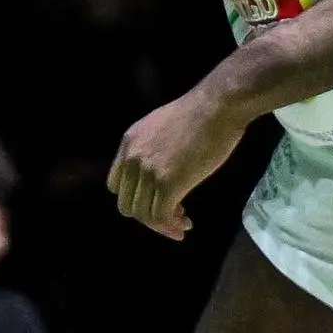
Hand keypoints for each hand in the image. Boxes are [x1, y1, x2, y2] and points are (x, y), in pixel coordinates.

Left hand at [110, 86, 249, 238]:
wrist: (216, 106)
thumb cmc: (200, 112)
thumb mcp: (161, 126)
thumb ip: (153, 147)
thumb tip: (162, 169)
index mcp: (129, 142)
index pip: (116, 184)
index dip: (135, 197)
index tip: (155, 200)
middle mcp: (132, 158)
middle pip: (127, 203)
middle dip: (147, 216)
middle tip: (171, 217)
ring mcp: (148, 172)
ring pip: (142, 214)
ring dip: (161, 225)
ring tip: (181, 224)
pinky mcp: (167, 184)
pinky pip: (160, 216)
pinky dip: (170, 226)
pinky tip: (185, 224)